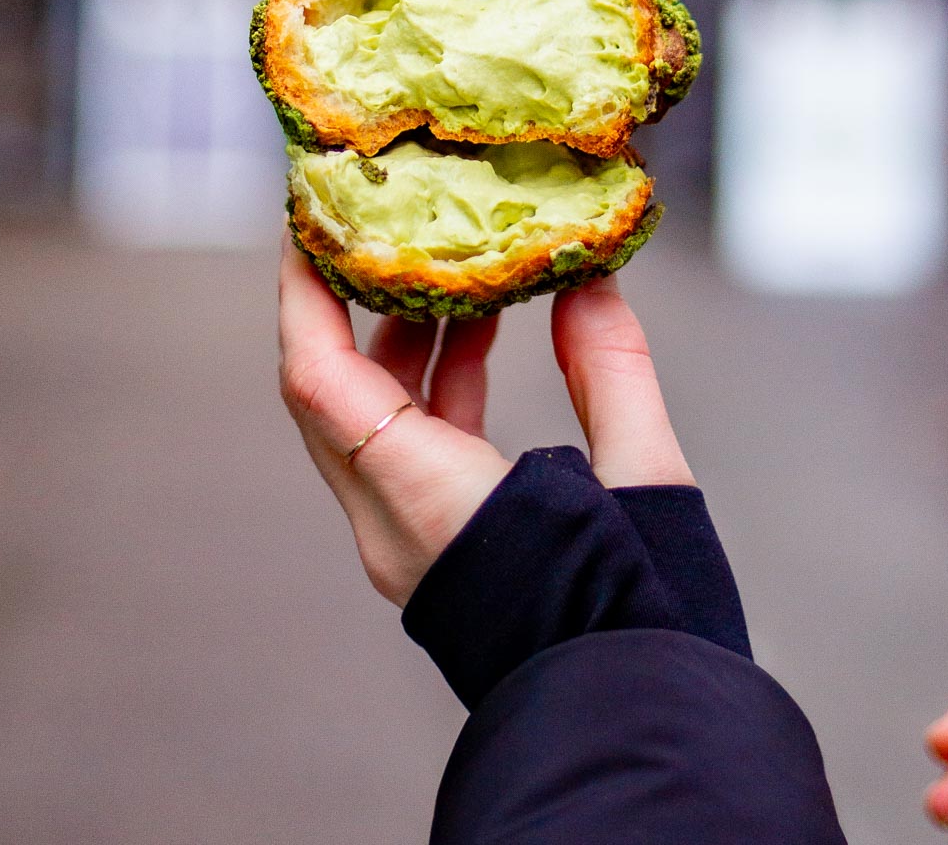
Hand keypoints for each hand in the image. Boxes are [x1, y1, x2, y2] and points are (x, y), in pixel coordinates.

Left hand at [278, 234, 692, 607]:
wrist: (635, 731)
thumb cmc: (642, 616)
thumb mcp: (644, 480)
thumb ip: (613, 371)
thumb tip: (591, 280)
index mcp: (422, 503)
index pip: (318, 380)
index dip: (303, 292)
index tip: (310, 216)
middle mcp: (391, 527)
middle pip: (331, 391)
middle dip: (346, 298)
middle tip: (374, 217)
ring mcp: (406, 544)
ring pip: (368, 418)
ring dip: (398, 336)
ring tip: (449, 260)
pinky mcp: (435, 550)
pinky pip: (407, 449)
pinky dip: (433, 383)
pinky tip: (484, 335)